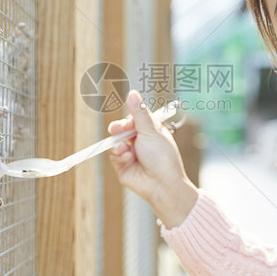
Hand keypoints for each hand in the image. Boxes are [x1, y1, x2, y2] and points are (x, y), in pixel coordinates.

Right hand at [108, 91, 197, 227]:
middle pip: (121, 131)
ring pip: (115, 144)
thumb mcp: (151, 130)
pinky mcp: (123, 168)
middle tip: (117, 130)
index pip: (133, 120)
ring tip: (124, 149)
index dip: (127, 120)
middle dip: (117, 130)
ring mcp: (131, 155)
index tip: (127, 122)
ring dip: (118, 145)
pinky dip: (119, 156)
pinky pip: (114, 157)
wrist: (162, 183)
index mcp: (150, 132)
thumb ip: (139, 112)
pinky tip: (127, 158)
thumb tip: (132, 92)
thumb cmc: (162, 156)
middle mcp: (140, 143)